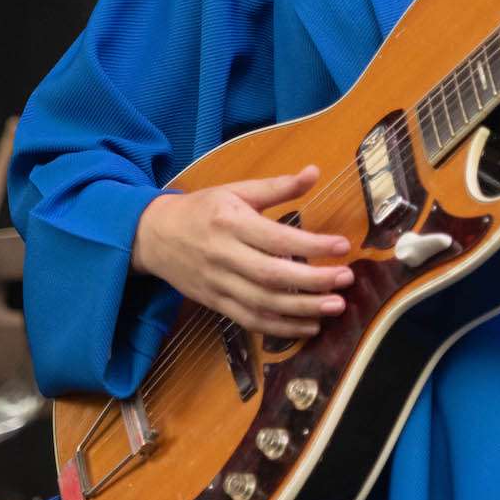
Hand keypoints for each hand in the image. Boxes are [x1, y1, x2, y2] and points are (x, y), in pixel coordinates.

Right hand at [131, 166, 354, 335]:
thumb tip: (315, 172)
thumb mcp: (236, 190)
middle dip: (313, 282)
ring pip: (263, 304)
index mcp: (231, 223)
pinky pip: (251, 320)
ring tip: (336, 306)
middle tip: (346, 280)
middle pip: (272, 276)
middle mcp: (224, 256)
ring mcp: (218, 284)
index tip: (342, 246)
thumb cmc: (201, 209)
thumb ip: (277, 186)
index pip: (276, 239)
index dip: (311, 245)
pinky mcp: (216, 304)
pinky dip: (281, 327)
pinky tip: (309, 325)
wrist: (153, 236)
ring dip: (302, 309)